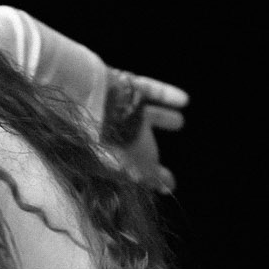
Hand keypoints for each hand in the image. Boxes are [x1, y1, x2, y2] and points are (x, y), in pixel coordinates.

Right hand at [107, 75, 187, 192]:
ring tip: (180, 122)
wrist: (85, 100)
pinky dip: (165, 95)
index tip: (167, 187)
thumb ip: (151, 177)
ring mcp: (113, 106)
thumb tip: (168, 187)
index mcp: (107, 156)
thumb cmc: (108, 140)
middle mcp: (109, 132)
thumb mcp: (134, 168)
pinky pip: (146, 89)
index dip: (148, 178)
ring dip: (162, 118)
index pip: (131, 170)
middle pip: (135, 143)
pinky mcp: (118, 82)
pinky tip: (184, 101)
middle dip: (149, 152)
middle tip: (163, 160)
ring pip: (142, 113)